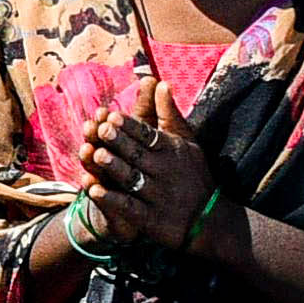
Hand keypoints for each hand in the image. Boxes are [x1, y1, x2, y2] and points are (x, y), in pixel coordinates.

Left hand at [73, 85, 209, 254]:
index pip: (149, 135)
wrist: (209, 220)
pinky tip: (94, 190)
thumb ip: (170, 114)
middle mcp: (164, 171)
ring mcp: (157, 195)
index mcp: (172, 151)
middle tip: (100, 129)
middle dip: (120, 142)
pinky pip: (128, 207)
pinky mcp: (150, 219)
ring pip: (132, 178)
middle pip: (138, 154)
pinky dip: (112, 199)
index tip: (112, 115)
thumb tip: (161, 83)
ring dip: (114, 167)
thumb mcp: (187, 143)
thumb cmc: (193, 175)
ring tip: (96, 155)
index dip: (130, 126)